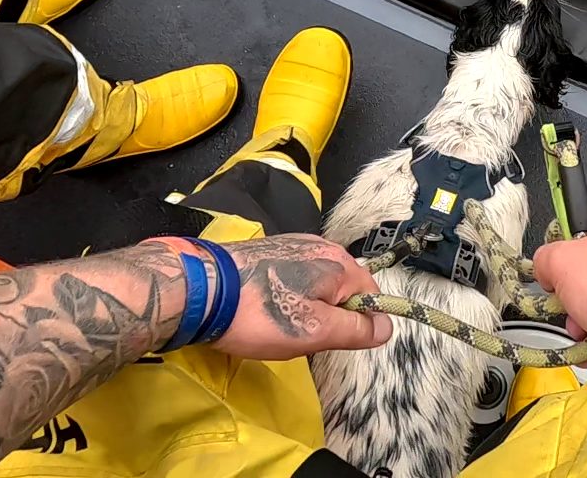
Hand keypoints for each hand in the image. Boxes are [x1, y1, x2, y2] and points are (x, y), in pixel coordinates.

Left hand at [210, 234, 392, 359]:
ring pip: (318, 286)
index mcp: (339, 263)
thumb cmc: (260, 314)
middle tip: (301, 337)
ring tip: (278, 325)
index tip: (331, 341)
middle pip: (343, 290)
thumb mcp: (314, 332)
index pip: (371, 296)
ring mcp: (293, 245)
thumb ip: (355, 330)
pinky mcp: (270, 250)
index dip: (358, 323)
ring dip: (307, 308)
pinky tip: (265, 309)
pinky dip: (287, 296)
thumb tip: (387, 327)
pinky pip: (295, 277)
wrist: (200, 290)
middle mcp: (321, 246)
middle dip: (330, 317)